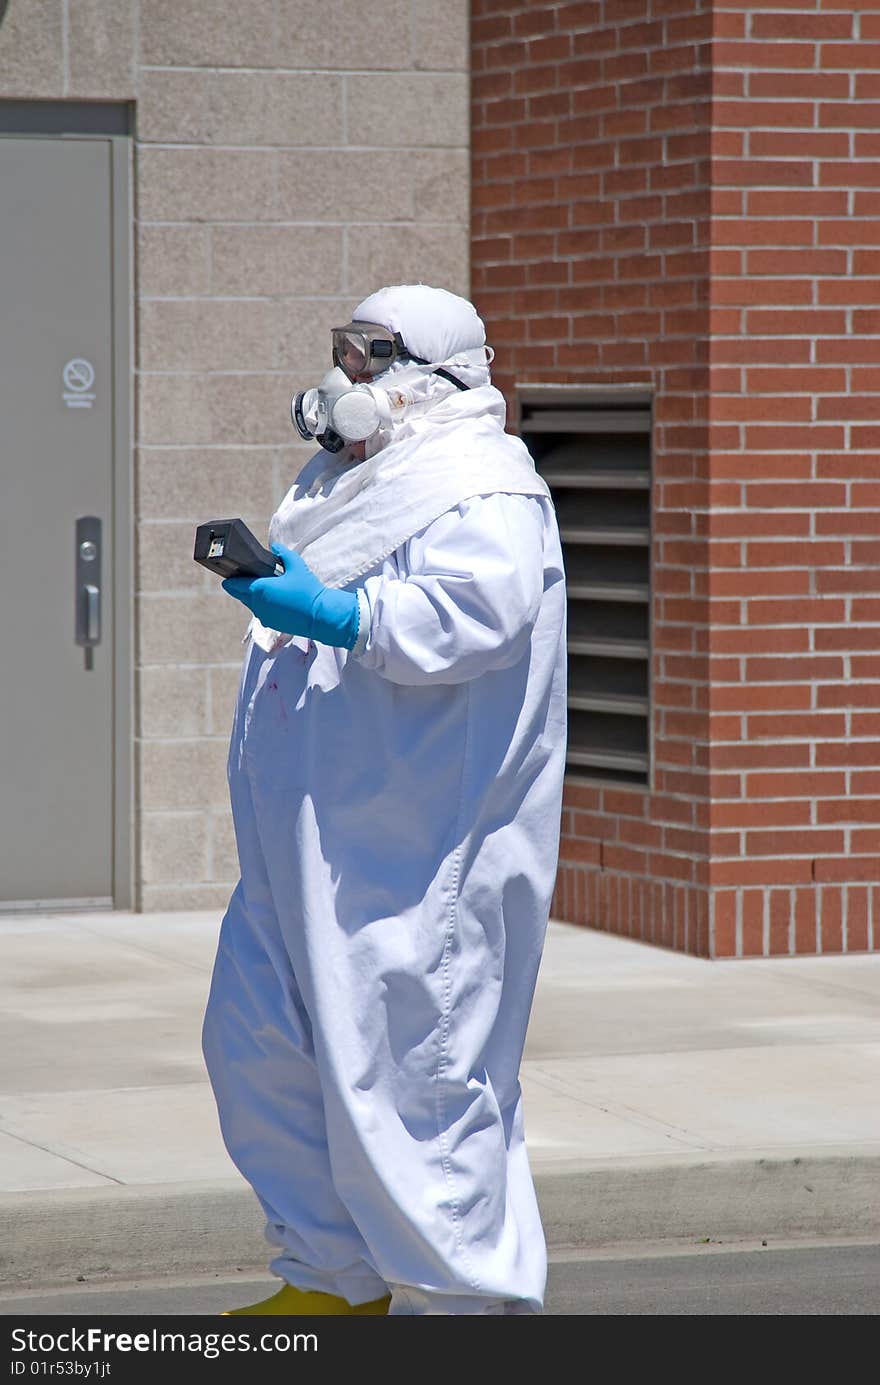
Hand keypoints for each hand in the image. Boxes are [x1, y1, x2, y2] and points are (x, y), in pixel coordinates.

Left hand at [222, 543, 360, 649]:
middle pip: (239, 595)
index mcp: (258, 588)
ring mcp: (263, 616)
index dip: (230, 579)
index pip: (233, 585)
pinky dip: (264, 606)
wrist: (319, 615)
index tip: (230, 574)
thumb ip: (283, 553)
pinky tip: (275, 599)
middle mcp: (257, 604)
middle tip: (246, 577)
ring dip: (253, 596)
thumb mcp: (296, 565)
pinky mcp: (271, 624)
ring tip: (265, 586)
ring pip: (250, 604)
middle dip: (240, 587)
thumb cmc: (308, 590)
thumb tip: (274, 546)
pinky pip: (261, 613)